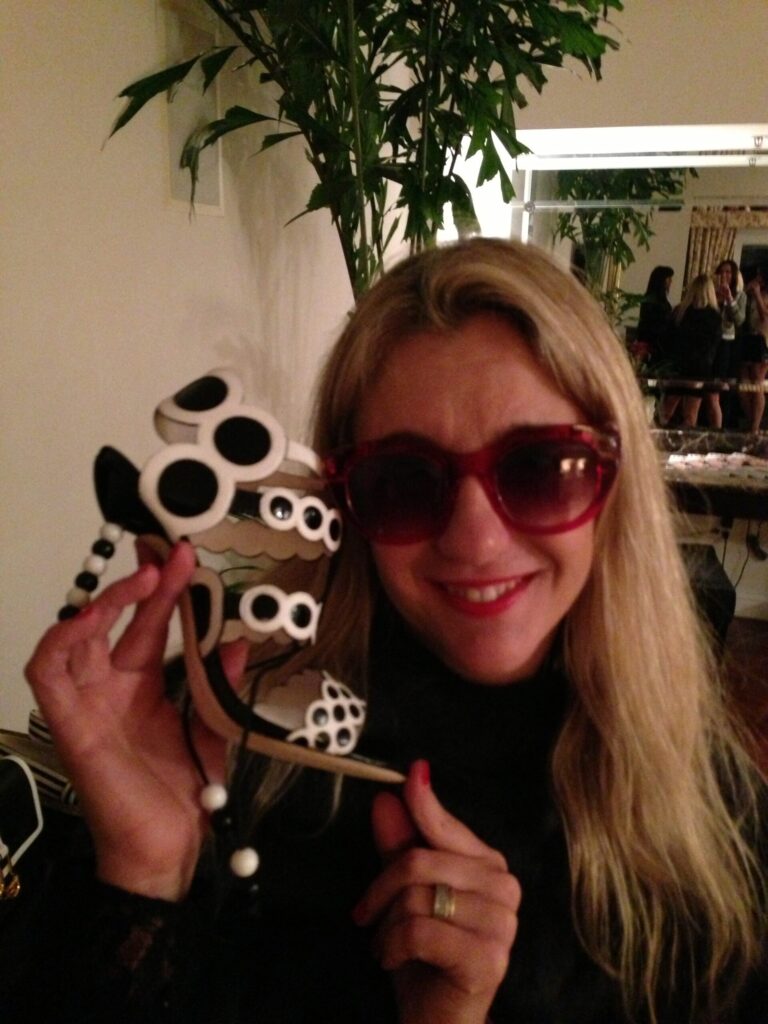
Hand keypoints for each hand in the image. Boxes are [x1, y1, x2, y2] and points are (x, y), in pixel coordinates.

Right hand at [24, 541, 247, 899]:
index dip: (165, 589)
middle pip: (116, 621)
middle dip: (142, 582)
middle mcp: (111, 688)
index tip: (185, 555)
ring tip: (143, 580)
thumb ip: (220, 684)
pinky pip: (46, 673)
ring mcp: (87, 704)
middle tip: (171, 554)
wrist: (166, 850)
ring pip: (75, 636)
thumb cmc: (182, 795)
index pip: (150, 623)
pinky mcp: (70, 725)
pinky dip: (61, 640)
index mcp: (143, 686)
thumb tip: (239, 643)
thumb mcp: (211, 726)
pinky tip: (90, 618)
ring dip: (104, 601)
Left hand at [354, 761, 520, 1023]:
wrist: (438, 1020)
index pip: (447, 826)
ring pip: (417, 896)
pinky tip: (394, 961)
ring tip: (387, 945)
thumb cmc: (424, 956)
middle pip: (421, 861)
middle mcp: (504, 889)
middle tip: (367, 914)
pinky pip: (420, 931)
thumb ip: (400, 846)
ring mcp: (502, 925)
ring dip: (385, 926)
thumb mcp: (406, 895)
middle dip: (381, 887)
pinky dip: (392, 946)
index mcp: (488, 866)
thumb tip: (387, 798)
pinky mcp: (488, 958)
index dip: (423, 801)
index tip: (411, 773)